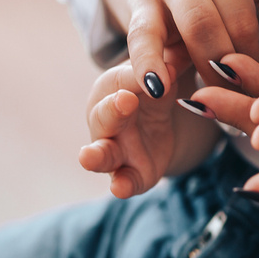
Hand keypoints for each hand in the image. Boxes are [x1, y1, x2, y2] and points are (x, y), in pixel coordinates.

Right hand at [79, 61, 179, 198]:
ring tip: (87, 157)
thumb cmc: (150, 89)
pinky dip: (121, 185)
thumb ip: (166, 72)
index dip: (134, 76)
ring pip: (102, 154)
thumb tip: (172, 68)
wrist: (159, 119)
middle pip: (104, 115)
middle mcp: (107, 119)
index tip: (154, 75)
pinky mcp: (131, 173)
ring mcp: (115, 149)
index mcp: (112, 87)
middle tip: (126, 100)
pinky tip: (120, 189)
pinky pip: (124, 181)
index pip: (122, 79)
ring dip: (95, 156)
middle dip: (113, 110)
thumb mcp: (160, 76)